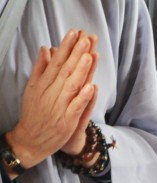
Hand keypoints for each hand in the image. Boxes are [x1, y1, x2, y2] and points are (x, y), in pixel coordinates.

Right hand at [6, 29, 97, 168]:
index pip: (56, 62)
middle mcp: (50, 94)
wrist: (30, 141)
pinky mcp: (66, 121)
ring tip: (89, 56)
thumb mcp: (33, 89)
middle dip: (76, 53)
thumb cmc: (34, 114)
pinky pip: (76, 107)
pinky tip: (91, 86)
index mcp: (42, 84)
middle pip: (65, 71)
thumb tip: (46, 49)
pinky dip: (83, 97)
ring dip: (81, 71)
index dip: (65, 47)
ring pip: (71, 86)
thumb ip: (40, 69)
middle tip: (86, 38)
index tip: (74, 33)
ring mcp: (59, 107)